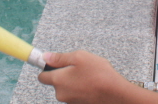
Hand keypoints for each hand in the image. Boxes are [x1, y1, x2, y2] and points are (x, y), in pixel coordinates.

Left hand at [39, 51, 157, 103]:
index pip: (42, 76)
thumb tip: (46, 57)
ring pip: (66, 88)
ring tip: (88, 75)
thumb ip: (60, 57)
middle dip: (63, 74)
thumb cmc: (98, 74)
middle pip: (55, 82)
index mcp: (58, 80)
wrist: (115, 93)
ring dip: (73, 81)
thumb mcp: (79, 57)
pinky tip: (91, 82)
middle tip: (77, 67)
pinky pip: (75, 93)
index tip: (53, 63)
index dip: (47, 68)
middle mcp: (61, 94)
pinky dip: (80, 88)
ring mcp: (70, 101)